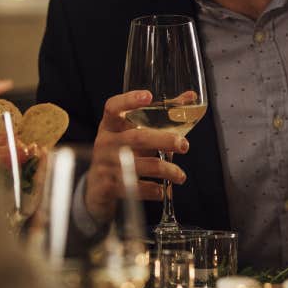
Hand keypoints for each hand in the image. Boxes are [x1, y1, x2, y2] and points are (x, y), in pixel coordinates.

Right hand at [85, 90, 189, 222]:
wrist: (97, 189)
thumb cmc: (122, 153)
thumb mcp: (133, 134)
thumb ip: (160, 117)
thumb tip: (190, 97)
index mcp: (110, 126)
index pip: (113, 107)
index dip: (129, 100)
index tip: (149, 96)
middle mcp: (105, 143)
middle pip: (135, 138)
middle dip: (163, 140)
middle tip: (184, 145)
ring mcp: (104, 165)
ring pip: (138, 166)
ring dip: (165, 170)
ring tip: (180, 176)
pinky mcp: (107, 187)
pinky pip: (133, 188)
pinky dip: (152, 190)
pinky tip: (162, 190)